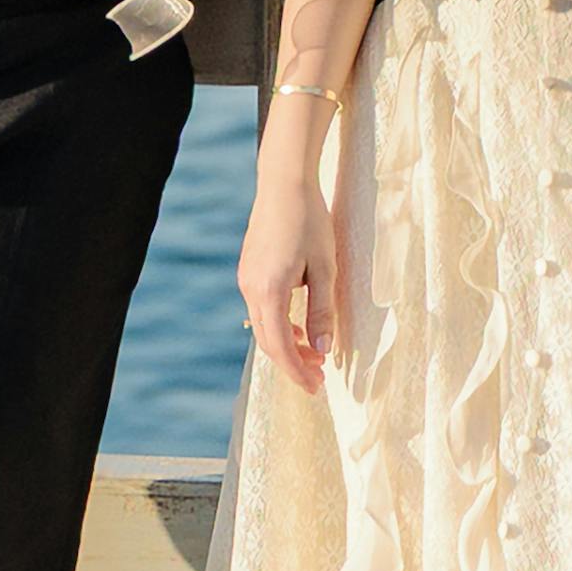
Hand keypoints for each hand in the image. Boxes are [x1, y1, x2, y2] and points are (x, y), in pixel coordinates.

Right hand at [240, 118, 349, 389]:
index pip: (281, 346)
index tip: (316, 387)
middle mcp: (250, 288)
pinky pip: (261, 308)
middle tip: (318, 377)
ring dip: (287, 344)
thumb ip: (322, 310)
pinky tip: (300, 326)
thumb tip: (323, 348)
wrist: (284, 183)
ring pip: (263, 325)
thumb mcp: (325, 268)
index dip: (297, 371)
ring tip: (314, 354)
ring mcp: (246, 278)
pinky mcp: (248, 270)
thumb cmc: (310, 221)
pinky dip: (279, 324)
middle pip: (268, 341)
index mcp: (269, 291)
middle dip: (292, 363)